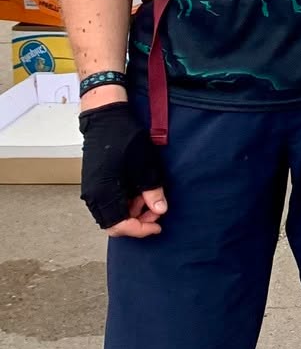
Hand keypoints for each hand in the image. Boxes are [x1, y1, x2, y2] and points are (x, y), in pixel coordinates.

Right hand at [78, 102, 167, 237]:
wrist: (106, 119)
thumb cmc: (124, 138)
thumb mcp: (144, 164)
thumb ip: (151, 189)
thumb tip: (160, 210)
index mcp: (102, 193)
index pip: (119, 226)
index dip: (140, 230)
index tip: (158, 225)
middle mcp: (93, 196)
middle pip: (114, 224)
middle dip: (138, 222)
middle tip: (157, 210)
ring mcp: (92, 190)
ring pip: (112, 215)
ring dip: (132, 213)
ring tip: (150, 197)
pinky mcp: (95, 184)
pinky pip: (109, 204)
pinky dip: (125, 203)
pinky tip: (139, 192)